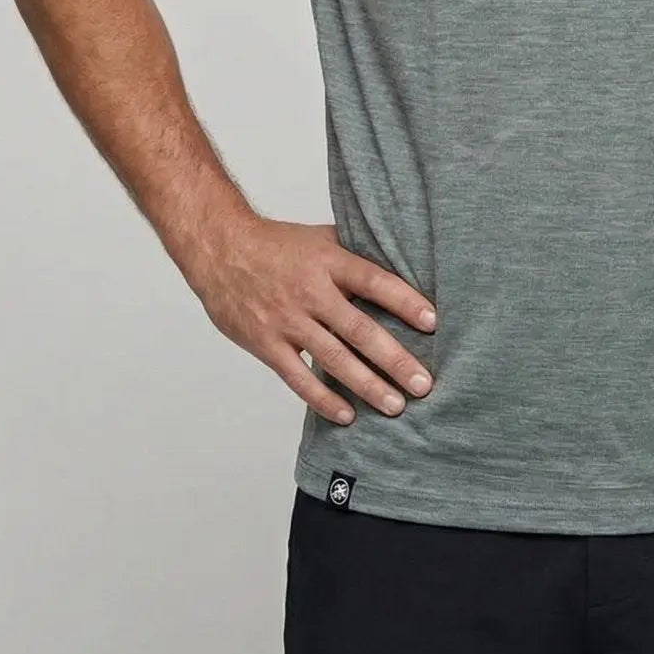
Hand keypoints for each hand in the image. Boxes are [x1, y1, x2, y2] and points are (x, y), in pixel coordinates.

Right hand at [190, 217, 436, 425]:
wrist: (220, 250)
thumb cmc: (277, 244)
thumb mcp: (321, 238)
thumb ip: (355, 254)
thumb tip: (401, 262)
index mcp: (329, 262)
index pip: (375, 281)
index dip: (405, 301)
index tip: (433, 323)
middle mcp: (311, 293)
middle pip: (359, 329)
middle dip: (394, 359)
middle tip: (423, 384)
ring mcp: (287, 321)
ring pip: (333, 359)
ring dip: (367, 385)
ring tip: (396, 406)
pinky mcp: (266, 343)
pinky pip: (298, 378)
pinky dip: (323, 399)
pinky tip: (347, 416)